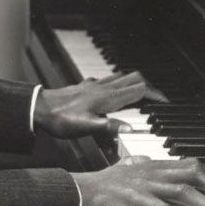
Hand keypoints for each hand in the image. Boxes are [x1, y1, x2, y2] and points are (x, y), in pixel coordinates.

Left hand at [34, 71, 165, 139]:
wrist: (38, 108)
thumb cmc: (60, 119)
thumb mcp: (85, 127)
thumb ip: (108, 127)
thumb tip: (130, 128)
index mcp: (107, 98)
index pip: (138, 90)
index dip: (155, 95)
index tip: (166, 102)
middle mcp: (102, 88)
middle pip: (134, 79)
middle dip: (149, 87)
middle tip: (157, 99)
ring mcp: (94, 85)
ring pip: (121, 77)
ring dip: (135, 83)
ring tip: (142, 94)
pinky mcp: (85, 86)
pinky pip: (108, 80)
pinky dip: (118, 84)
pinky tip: (114, 93)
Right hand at [71, 158, 204, 205]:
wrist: (81, 192)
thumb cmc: (101, 184)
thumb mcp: (122, 168)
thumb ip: (136, 163)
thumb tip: (143, 159)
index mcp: (152, 165)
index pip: (188, 164)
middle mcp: (152, 171)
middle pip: (191, 173)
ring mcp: (144, 185)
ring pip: (181, 190)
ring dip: (203, 203)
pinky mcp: (136, 199)